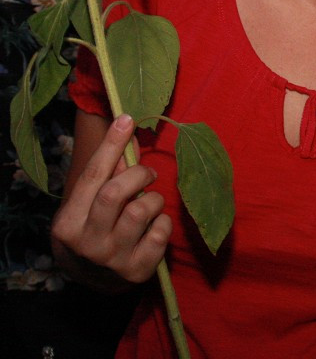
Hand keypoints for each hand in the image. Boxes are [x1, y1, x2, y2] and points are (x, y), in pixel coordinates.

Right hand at [51, 114, 170, 288]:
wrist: (97, 278)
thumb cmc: (97, 226)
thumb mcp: (90, 203)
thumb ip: (107, 172)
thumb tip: (125, 125)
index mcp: (69, 222)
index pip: (93, 176)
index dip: (111, 145)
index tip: (126, 119)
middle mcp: (87, 242)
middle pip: (115, 193)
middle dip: (139, 174)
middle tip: (149, 173)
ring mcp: (113, 259)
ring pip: (142, 210)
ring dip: (154, 199)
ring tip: (150, 202)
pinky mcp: (138, 270)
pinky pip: (162, 232)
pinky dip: (164, 221)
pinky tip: (155, 225)